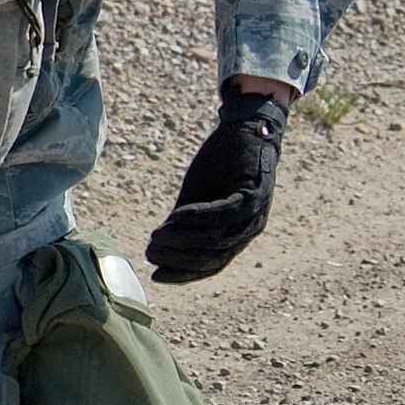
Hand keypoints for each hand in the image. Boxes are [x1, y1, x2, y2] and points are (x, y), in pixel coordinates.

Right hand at [146, 90, 289, 282]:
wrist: (244, 129)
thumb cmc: (220, 164)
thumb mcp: (195, 197)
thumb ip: (181, 222)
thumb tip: (157, 246)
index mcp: (236, 235)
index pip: (211, 265)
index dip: (183, 274)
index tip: (154, 275)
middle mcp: (249, 230)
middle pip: (214, 257)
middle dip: (179, 260)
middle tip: (150, 253)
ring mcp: (254, 213)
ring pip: (218, 239)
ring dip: (184, 240)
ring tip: (156, 238)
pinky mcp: (253, 193)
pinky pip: (224, 212)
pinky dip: (197, 217)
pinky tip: (175, 216)